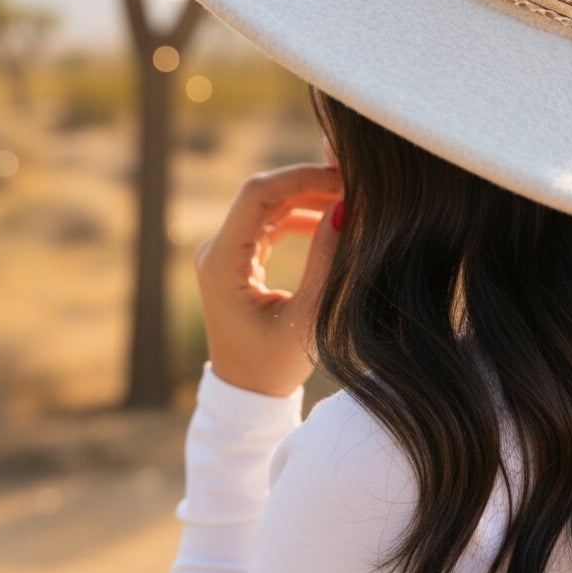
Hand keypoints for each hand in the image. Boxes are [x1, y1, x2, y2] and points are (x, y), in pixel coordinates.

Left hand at [194, 164, 342, 396]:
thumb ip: (326, 260)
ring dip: (309, 197)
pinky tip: (332, 219)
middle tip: (354, 185)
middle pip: (264, 194)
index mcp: (222, 263)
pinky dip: (302, 214)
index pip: (257, 195)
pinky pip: (270, 221)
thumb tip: (345, 209)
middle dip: (309, 183)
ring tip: (350, 200)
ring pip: (269, 204)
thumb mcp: (307, 317)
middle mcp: (217, 250)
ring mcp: (226, 252)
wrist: (247, 395)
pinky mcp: (240, 257)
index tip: (342, 179)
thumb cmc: (273, 366)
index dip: (300, 178)